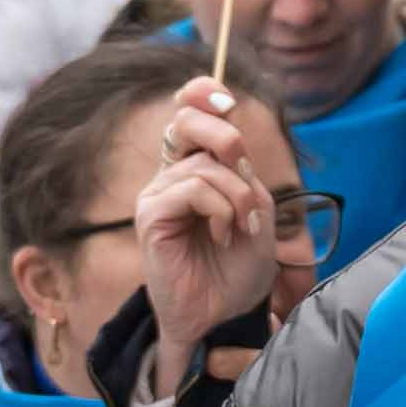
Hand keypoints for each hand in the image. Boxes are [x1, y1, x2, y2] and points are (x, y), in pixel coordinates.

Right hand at [132, 76, 312, 406]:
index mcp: (195, 168)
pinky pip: (192, 190)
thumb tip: (227, 142)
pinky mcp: (151, 218)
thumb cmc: (240, 264)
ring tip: (243, 226)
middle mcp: (171, 176)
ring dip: (237, 196)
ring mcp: (157, 195)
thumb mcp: (254, 207)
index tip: (224, 97)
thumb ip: (241, 172)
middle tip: (246, 172)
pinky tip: (223, 235)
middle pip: (187, 122)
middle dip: (225, 136)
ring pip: (204, 166)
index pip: (188, 113)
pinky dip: (221, 209)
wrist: (225, 312)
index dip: (201, 94)